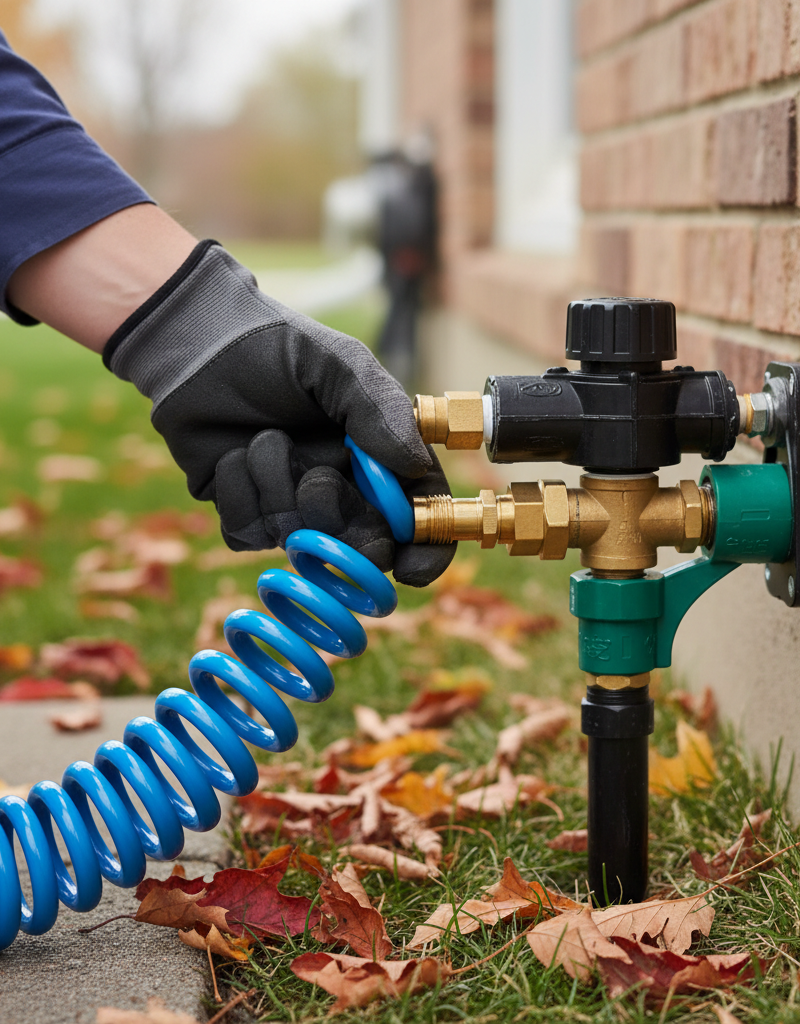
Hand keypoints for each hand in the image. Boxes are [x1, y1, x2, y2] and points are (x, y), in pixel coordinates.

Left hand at [104, 240, 455, 585]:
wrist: (197, 342)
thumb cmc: (276, 346)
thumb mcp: (339, 364)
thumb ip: (380, 411)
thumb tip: (414, 466)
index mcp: (381, 454)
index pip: (421, 514)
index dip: (426, 549)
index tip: (411, 566)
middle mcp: (343, 487)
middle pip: (364, 546)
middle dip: (338, 520)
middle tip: (317, 482)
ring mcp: (293, 506)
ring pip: (298, 537)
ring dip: (276, 485)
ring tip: (264, 435)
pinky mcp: (245, 514)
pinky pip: (247, 534)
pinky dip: (238, 494)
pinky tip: (232, 454)